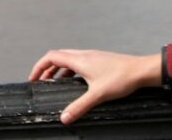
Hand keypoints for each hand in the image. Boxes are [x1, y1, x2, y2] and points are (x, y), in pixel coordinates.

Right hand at [27, 49, 161, 123]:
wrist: (139, 70)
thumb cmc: (120, 78)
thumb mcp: (97, 95)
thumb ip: (79, 106)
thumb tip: (64, 117)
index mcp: (79, 59)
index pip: (51, 57)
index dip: (39, 66)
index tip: (33, 78)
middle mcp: (83, 55)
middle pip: (57, 57)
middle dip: (46, 69)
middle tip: (41, 82)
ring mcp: (91, 57)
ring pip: (68, 59)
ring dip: (58, 70)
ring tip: (55, 83)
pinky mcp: (98, 61)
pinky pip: (77, 62)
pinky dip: (69, 71)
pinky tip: (75, 83)